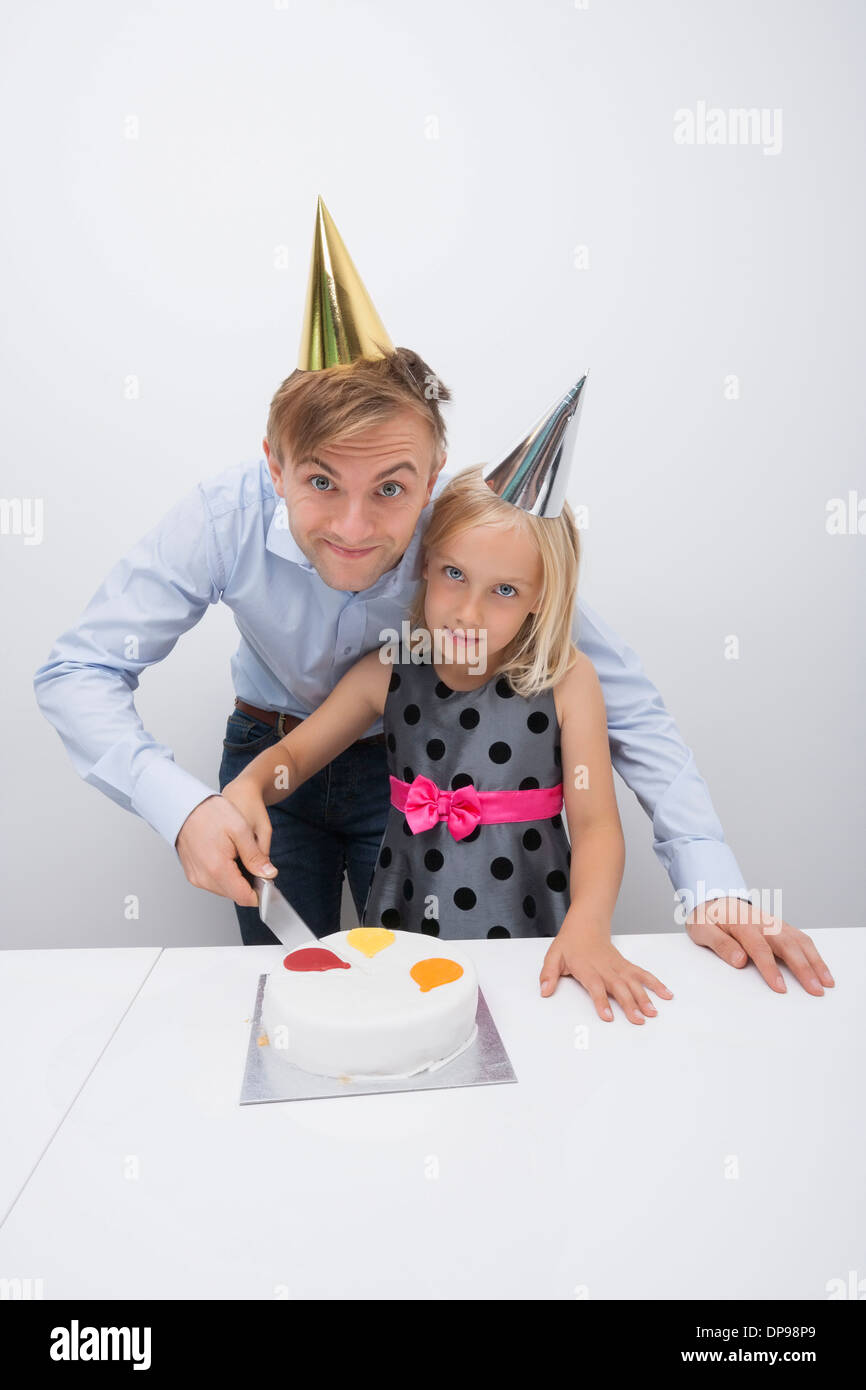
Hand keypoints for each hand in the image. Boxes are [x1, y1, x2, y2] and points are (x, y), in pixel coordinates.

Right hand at [175, 792, 276, 907]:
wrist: (185, 805)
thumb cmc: (211, 813)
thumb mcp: (241, 830)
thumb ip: (256, 856)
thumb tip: (269, 874)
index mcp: (217, 869)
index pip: (245, 898)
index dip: (260, 892)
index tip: (266, 877)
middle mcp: (204, 878)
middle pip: (235, 895)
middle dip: (248, 883)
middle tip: (252, 859)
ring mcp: (196, 877)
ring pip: (225, 889)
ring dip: (236, 878)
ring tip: (236, 854)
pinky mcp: (192, 874)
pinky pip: (213, 882)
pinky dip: (224, 874)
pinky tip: (226, 855)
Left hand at [539, 922, 672, 1023]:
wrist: (586, 924)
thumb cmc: (570, 943)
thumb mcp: (553, 957)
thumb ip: (548, 974)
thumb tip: (544, 991)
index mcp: (587, 968)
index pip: (595, 987)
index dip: (601, 1002)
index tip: (608, 1017)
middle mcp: (605, 968)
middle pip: (619, 987)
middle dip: (630, 1004)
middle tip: (638, 1020)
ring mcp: (618, 967)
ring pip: (634, 982)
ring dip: (645, 997)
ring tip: (653, 1012)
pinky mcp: (625, 966)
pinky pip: (642, 974)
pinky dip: (655, 983)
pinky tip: (666, 994)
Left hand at [685, 896, 834, 995]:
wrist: (713, 899)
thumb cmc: (707, 918)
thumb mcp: (702, 930)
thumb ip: (720, 945)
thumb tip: (740, 960)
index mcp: (742, 924)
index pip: (759, 948)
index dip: (770, 968)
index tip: (780, 988)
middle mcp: (763, 922)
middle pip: (788, 945)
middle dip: (803, 969)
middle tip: (815, 990)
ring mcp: (774, 924)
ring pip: (800, 941)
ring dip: (815, 962)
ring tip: (826, 983)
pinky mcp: (781, 927)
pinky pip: (801, 939)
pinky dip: (814, 954)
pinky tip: (822, 969)